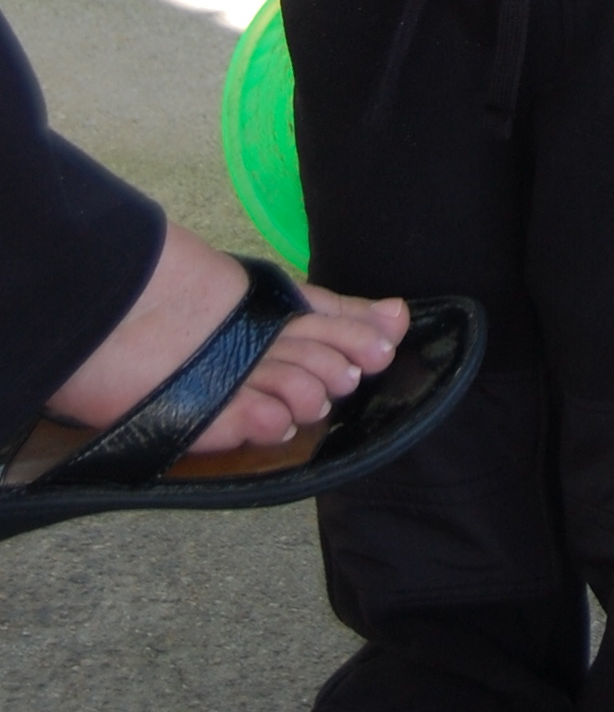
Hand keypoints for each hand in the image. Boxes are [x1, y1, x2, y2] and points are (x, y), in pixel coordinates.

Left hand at [47, 219, 409, 451]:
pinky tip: (279, 417)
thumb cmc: (186, 283)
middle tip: (350, 372)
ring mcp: (221, 392)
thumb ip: (337, 311)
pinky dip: (258, 424)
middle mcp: (250, 360)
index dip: (355, 344)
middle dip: (330, 370)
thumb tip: (401, 314)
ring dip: (300, 396)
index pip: (327, 337)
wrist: (115, 300)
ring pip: (277, 400)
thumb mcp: (274, 290)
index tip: (381, 351)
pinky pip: (231, 429)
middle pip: (307, 370)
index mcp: (270, 325)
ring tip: (315, 392)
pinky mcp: (189, 423)